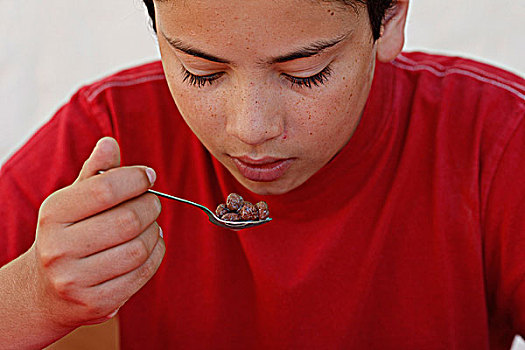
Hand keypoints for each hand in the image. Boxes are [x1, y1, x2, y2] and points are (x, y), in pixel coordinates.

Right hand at [29, 137, 164, 328]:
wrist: (46, 290)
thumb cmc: (69, 235)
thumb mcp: (74, 200)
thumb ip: (95, 172)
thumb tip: (110, 143)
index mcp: (53, 215)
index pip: (106, 189)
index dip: (136, 179)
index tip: (148, 177)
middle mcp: (58, 249)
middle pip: (128, 220)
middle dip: (150, 206)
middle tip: (152, 203)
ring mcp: (76, 280)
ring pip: (139, 248)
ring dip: (155, 232)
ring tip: (151, 226)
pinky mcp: (96, 303)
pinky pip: (142, 273)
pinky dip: (156, 254)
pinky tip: (152, 246)